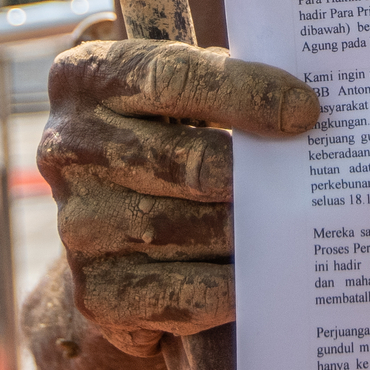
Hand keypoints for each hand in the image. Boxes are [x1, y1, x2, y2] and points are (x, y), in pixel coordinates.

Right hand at [39, 37, 319, 355]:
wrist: (114, 231)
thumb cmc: (167, 138)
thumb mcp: (180, 92)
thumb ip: (220, 78)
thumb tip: (302, 102)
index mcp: (84, 77)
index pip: (169, 77)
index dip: (243, 92)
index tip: (305, 110)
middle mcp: (64, 147)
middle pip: (179, 158)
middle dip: (249, 171)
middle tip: (302, 178)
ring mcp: (75, 223)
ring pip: (181, 228)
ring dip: (242, 231)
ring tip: (289, 226)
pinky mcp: (94, 291)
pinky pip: (175, 292)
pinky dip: (225, 288)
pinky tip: (259, 277)